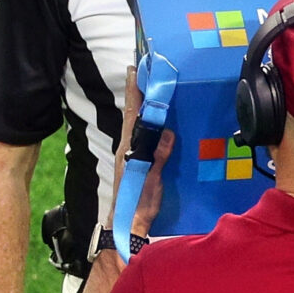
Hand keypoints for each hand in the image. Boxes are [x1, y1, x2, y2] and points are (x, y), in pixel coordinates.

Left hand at [112, 69, 172, 240]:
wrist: (127, 224)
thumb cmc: (136, 203)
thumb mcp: (150, 178)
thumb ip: (157, 156)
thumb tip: (166, 132)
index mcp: (129, 146)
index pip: (133, 112)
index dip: (135, 90)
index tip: (136, 68)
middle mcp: (128, 146)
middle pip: (135, 114)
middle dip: (142, 93)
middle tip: (151, 72)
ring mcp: (132, 154)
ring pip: (140, 125)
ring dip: (148, 107)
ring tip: (160, 90)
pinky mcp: (139, 162)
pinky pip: (146, 137)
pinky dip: (153, 125)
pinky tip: (164, 123)